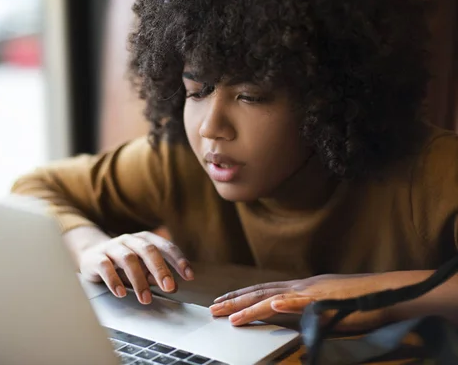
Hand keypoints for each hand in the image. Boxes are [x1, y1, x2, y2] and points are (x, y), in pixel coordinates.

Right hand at [79, 231, 193, 304]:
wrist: (90, 255)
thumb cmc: (121, 262)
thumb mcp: (141, 266)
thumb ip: (156, 274)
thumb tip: (174, 286)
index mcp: (144, 239)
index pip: (165, 246)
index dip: (178, 260)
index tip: (189, 275)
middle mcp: (129, 240)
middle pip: (147, 250)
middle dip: (160, 269)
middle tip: (169, 287)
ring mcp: (112, 247)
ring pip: (128, 259)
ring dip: (139, 280)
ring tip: (146, 298)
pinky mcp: (96, 258)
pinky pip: (106, 267)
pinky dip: (114, 280)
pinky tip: (121, 293)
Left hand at [209, 273, 397, 330]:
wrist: (388, 291)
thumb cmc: (360, 301)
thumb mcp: (327, 305)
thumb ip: (307, 308)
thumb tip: (288, 313)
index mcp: (301, 287)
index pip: (264, 290)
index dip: (241, 295)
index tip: (223, 301)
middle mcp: (301, 285)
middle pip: (260, 292)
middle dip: (234, 301)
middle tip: (212, 309)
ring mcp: (312, 291)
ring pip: (273, 297)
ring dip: (248, 305)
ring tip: (228, 314)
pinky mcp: (327, 299)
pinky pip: (303, 302)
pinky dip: (286, 304)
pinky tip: (272, 307)